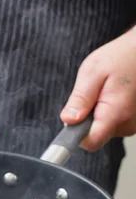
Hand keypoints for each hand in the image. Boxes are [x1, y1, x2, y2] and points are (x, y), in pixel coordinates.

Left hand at [60, 26, 135, 150]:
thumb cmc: (122, 56)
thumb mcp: (93, 72)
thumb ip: (80, 99)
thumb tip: (68, 120)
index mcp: (116, 113)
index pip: (91, 142)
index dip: (76, 136)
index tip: (70, 124)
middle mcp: (128, 123)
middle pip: (95, 136)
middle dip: (87, 119)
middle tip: (93, 95)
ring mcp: (133, 124)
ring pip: (103, 130)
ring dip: (98, 114)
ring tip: (105, 91)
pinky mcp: (134, 121)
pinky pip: (113, 123)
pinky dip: (108, 112)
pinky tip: (114, 96)